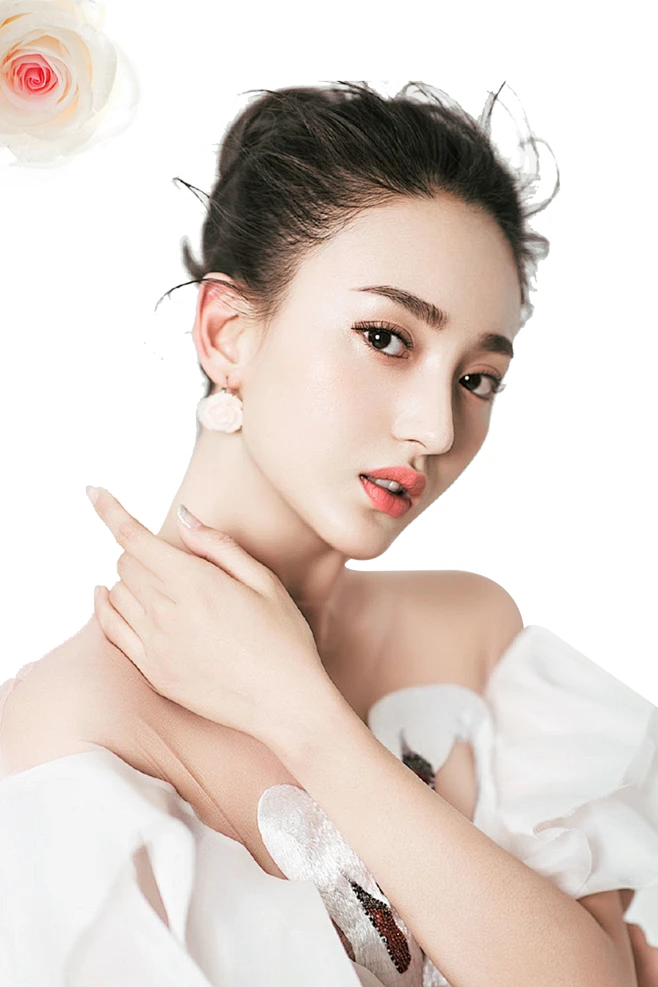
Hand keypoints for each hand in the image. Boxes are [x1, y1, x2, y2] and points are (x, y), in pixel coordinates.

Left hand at [86, 486, 327, 745]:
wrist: (286, 705)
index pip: (134, 537)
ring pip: (117, 593)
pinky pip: (111, 629)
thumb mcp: (264, 581)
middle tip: (171, 558)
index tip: (93, 490)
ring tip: (159, 584)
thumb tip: (183, 517)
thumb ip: (218, 546)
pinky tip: (109, 598)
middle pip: (126, 563)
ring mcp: (155, 645)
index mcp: (194, 583)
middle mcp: (167, 612)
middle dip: (140, 551)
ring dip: (130, 580)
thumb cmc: (284, 639)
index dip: (110, 509)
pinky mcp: (152, 672)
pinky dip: (106, 607)